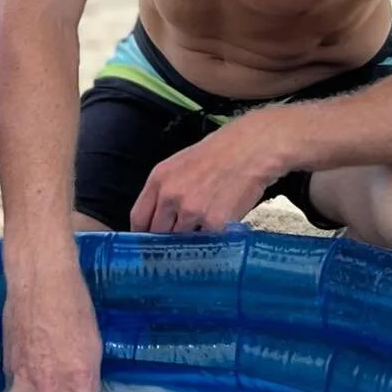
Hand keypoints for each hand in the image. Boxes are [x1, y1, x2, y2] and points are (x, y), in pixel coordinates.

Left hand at [129, 115, 280, 231]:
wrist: (253, 149)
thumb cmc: (220, 152)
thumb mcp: (180, 164)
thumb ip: (165, 189)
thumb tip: (159, 217)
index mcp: (159, 180)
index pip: (139, 217)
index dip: (142, 233)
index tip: (147, 241)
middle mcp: (171, 197)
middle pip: (158, 233)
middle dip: (167, 239)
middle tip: (178, 240)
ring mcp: (192, 212)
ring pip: (182, 241)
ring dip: (191, 240)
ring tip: (205, 227)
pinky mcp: (215, 224)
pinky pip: (207, 242)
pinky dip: (212, 240)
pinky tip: (220, 226)